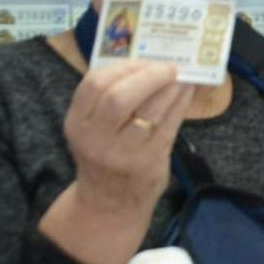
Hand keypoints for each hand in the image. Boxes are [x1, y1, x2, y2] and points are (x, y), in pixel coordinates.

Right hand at [63, 58, 193, 215]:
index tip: (143, 59)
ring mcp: (122, 153)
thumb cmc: (106, 153)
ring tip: (181, 77)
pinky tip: (186, 92)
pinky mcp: (148, 163)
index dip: (123, 66)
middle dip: (148, 76)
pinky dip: (180, 104)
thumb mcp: (94, 128)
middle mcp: (95, 139)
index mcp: (77, 123)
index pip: (95, 84)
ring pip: (149, 111)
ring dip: (170, 88)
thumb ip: (111, 97)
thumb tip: (150, 60)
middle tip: (168, 67)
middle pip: (118, 97)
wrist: (109, 203)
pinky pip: (168, 126)